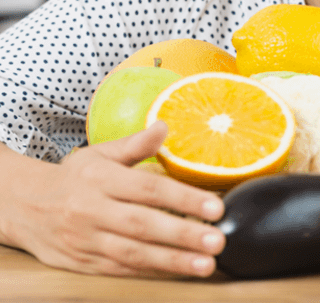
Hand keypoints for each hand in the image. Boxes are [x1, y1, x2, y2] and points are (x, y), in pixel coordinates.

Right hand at [6, 122, 225, 276]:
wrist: (23, 206)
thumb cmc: (73, 177)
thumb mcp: (100, 153)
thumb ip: (135, 144)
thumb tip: (165, 126)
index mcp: (101, 180)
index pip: (149, 189)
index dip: (184, 199)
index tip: (216, 207)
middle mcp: (92, 211)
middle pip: (143, 225)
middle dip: (183, 235)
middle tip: (217, 241)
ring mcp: (87, 240)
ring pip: (133, 253)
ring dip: (172, 261)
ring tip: (205, 264)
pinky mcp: (83, 263)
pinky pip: (120, 270)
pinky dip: (151, 273)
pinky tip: (177, 272)